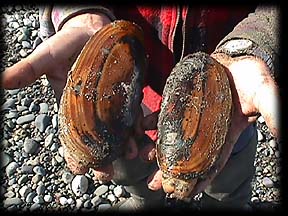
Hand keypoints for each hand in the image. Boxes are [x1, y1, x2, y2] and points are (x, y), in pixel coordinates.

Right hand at [2, 13, 131, 180]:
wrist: (90, 32)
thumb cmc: (66, 46)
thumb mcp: (46, 58)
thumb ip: (30, 69)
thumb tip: (3, 81)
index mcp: (71, 109)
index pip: (72, 136)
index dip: (74, 153)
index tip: (78, 169)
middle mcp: (92, 111)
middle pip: (98, 139)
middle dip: (103, 156)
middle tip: (106, 173)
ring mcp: (111, 104)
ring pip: (119, 129)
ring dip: (126, 143)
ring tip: (132, 153)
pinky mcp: (126, 94)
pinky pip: (133, 111)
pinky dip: (138, 122)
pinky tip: (142, 131)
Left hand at [146, 53, 279, 196]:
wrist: (238, 60)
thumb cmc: (252, 79)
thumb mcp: (265, 95)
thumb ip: (272, 113)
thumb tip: (281, 134)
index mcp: (224, 135)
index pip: (210, 163)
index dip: (197, 180)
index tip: (183, 193)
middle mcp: (205, 130)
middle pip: (186, 155)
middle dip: (171, 170)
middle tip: (156, 184)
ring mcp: (191, 116)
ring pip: (172, 137)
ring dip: (158, 149)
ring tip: (144, 158)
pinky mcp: (181, 102)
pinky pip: (165, 115)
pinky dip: (154, 123)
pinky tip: (143, 128)